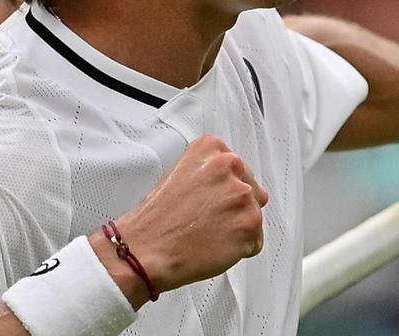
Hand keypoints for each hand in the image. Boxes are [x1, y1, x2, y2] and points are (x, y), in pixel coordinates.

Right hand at [91, 135, 269, 306]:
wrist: (143, 249)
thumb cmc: (156, 218)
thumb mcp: (179, 174)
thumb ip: (212, 173)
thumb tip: (240, 184)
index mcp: (212, 149)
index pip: (239, 169)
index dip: (224, 192)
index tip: (209, 202)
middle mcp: (230, 165)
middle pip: (251, 191)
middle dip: (234, 209)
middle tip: (206, 221)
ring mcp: (242, 194)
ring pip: (254, 216)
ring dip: (236, 229)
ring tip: (207, 234)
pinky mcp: (249, 223)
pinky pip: (255, 242)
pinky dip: (239, 250)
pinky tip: (214, 247)